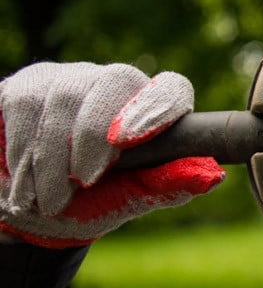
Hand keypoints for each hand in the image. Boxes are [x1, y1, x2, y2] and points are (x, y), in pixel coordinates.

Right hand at [0, 62, 223, 247]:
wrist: (32, 209)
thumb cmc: (91, 201)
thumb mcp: (128, 200)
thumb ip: (166, 186)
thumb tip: (213, 176)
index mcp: (154, 110)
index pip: (171, 88)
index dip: (155, 107)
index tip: (126, 140)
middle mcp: (117, 85)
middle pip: (113, 83)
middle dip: (92, 136)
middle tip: (82, 182)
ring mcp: (72, 78)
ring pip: (66, 97)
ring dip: (54, 157)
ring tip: (50, 199)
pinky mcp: (30, 83)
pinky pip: (26, 103)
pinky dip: (23, 148)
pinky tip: (23, 181)